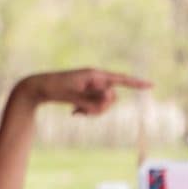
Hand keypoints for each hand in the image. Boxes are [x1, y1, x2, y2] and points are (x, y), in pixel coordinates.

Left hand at [24, 68, 149, 116]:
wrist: (36, 88)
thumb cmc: (53, 88)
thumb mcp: (73, 95)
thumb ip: (92, 98)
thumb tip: (111, 97)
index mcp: (94, 75)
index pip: (120, 79)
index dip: (136, 83)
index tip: (152, 86)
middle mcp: (95, 79)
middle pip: (112, 97)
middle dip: (102, 107)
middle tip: (83, 111)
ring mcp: (91, 87)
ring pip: (104, 104)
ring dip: (93, 111)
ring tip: (76, 113)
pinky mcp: (86, 93)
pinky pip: (95, 106)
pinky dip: (88, 111)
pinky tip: (75, 114)